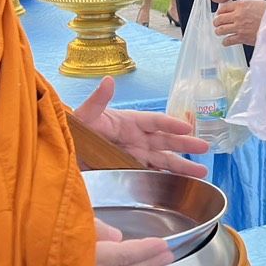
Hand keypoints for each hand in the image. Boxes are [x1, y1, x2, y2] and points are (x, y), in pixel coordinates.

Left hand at [72, 76, 209, 175]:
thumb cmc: (73, 131)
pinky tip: (181, 185)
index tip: (187, 127)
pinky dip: (165, 180)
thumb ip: (97, 101)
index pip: (154, 122)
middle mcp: (135, 139)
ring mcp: (133, 156)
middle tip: (205, 149)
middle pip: (165, 142)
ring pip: (162, 161)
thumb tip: (108, 80)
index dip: (170, 124)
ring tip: (202, 173)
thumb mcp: (84, 115)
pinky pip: (151, 175)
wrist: (59, 154)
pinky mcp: (127, 171)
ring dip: (182, 166)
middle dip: (185, 145)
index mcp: (127, 123)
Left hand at [212, 0, 265, 45]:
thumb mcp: (256, 3)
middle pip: (219, 19)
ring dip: (219, 31)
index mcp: (241, 5)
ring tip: (220, 32)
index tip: (220, 14)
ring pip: (221, 30)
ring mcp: (239, 27)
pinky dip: (225, 42)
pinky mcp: (242, 38)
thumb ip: (245, 5)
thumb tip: (237, 8)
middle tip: (217, 24)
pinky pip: (228, 40)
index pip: (223, 8)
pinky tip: (226, 41)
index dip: (220, 12)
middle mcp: (237, 15)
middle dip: (216, 22)